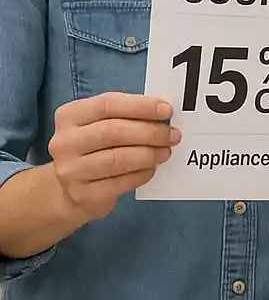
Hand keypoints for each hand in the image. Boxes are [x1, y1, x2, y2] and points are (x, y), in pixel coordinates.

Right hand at [48, 92, 179, 222]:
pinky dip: (142, 173)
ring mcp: (71, 171)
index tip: (167, 110)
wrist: (66, 190)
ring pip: (118, 159)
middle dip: (150, 132)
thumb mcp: (99, 124)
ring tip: (166, 151)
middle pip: (114, 131)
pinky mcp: (83, 195)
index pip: (108, 104)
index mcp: (70, 116)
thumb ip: (124, 114)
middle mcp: (65, 142)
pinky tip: (151, 168)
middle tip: (173, 134)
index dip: (141, 106)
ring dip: (149, 154)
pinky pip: (121, 182)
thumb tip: (162, 113)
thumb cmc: (93, 147)